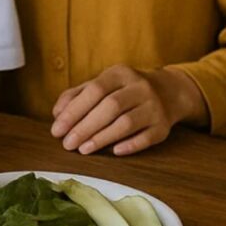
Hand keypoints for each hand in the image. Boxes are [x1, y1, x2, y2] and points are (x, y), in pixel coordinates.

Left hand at [51, 65, 205, 155]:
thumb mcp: (101, 85)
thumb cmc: (122, 91)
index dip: (74, 110)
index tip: (57, 129)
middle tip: (67, 144)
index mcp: (120, 74)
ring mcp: (155, 107)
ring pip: (127, 123)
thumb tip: (57, 114)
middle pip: (110, 107)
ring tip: (82, 149)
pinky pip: (147, 138)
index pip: (95, 90)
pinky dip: (130, 145)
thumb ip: (76, 96)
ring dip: (102, 138)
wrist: (168, 92)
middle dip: (85, 127)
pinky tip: (113, 152)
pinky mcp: (164, 126)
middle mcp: (140, 88)